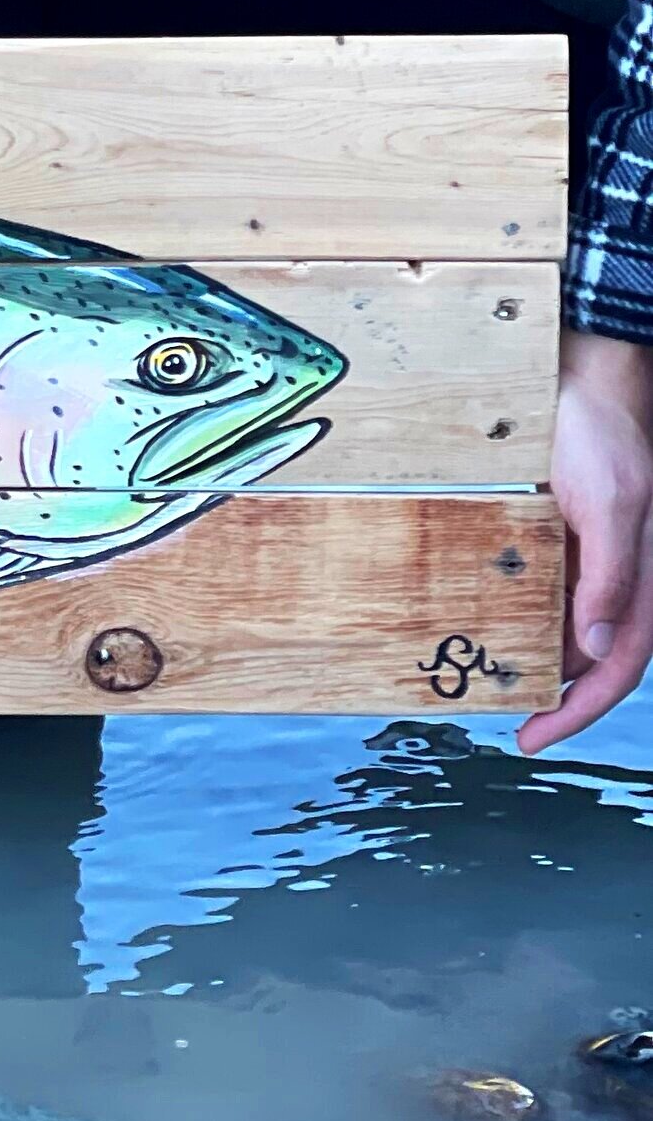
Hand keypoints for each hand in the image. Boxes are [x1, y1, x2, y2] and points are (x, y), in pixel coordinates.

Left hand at [519, 327, 652, 752]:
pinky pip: (542, 593)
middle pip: (591, 660)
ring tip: (486, 685)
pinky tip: (483, 627)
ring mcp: (590, 562)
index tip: (533, 736)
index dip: (580, 710)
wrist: (584, 383)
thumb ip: (610, 575)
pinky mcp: (561, 542)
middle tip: (504, 721)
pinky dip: (518, 617)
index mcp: (643, 580)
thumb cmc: (602, 437)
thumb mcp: (609, 504)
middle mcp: (620, 580)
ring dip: (534, 659)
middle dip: (555, 697)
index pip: (618, 667)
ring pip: (564, 630)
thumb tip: (594, 647)